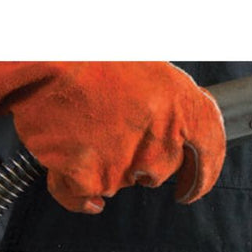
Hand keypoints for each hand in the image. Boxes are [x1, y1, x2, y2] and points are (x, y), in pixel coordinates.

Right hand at [0, 61, 225, 213]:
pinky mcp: (90, 178)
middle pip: (158, 169)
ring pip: (121, 180)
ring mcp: (125, 164)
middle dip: (139, 155)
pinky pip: (85, 196)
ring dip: (104, 163)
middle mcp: (161, 140)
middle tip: (113, 123)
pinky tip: (72, 171)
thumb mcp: (149, 68)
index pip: (210, 150)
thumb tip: (179, 135)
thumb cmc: (93, 56)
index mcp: (183, 106)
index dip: (204, 175)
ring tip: (83, 126)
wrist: (42, 56)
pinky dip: (77, 189)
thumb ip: (170, 104)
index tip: (192, 188)